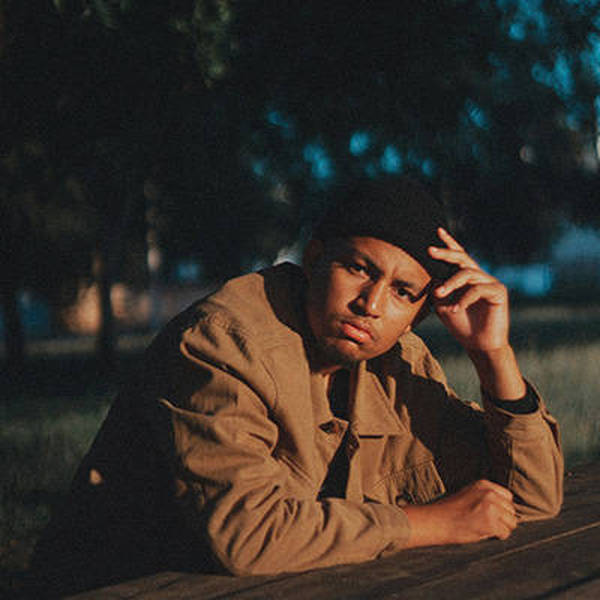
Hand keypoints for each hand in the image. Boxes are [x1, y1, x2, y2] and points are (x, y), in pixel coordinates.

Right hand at [403, 479, 517, 547]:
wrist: (436, 521)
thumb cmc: (450, 511)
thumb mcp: (469, 495)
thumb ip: (487, 497)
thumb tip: (506, 510)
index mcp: (483, 484)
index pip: (508, 497)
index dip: (502, 508)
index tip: (490, 515)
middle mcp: (489, 493)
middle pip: (511, 510)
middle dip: (503, 519)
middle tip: (486, 523)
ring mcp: (491, 507)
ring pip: (511, 522)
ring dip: (501, 528)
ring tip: (484, 527)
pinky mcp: (491, 522)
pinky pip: (505, 533)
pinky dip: (497, 536)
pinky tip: (482, 533)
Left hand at [428, 228, 508, 352]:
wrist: (478, 345)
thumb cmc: (461, 325)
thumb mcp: (443, 305)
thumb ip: (437, 289)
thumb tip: (430, 276)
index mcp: (466, 277)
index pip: (458, 256)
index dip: (449, 243)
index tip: (437, 231)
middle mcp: (479, 276)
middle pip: (462, 258)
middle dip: (445, 253)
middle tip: (430, 251)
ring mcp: (490, 282)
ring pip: (467, 274)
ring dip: (450, 284)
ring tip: (439, 295)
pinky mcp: (498, 292)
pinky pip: (478, 289)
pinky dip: (464, 299)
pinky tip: (455, 309)